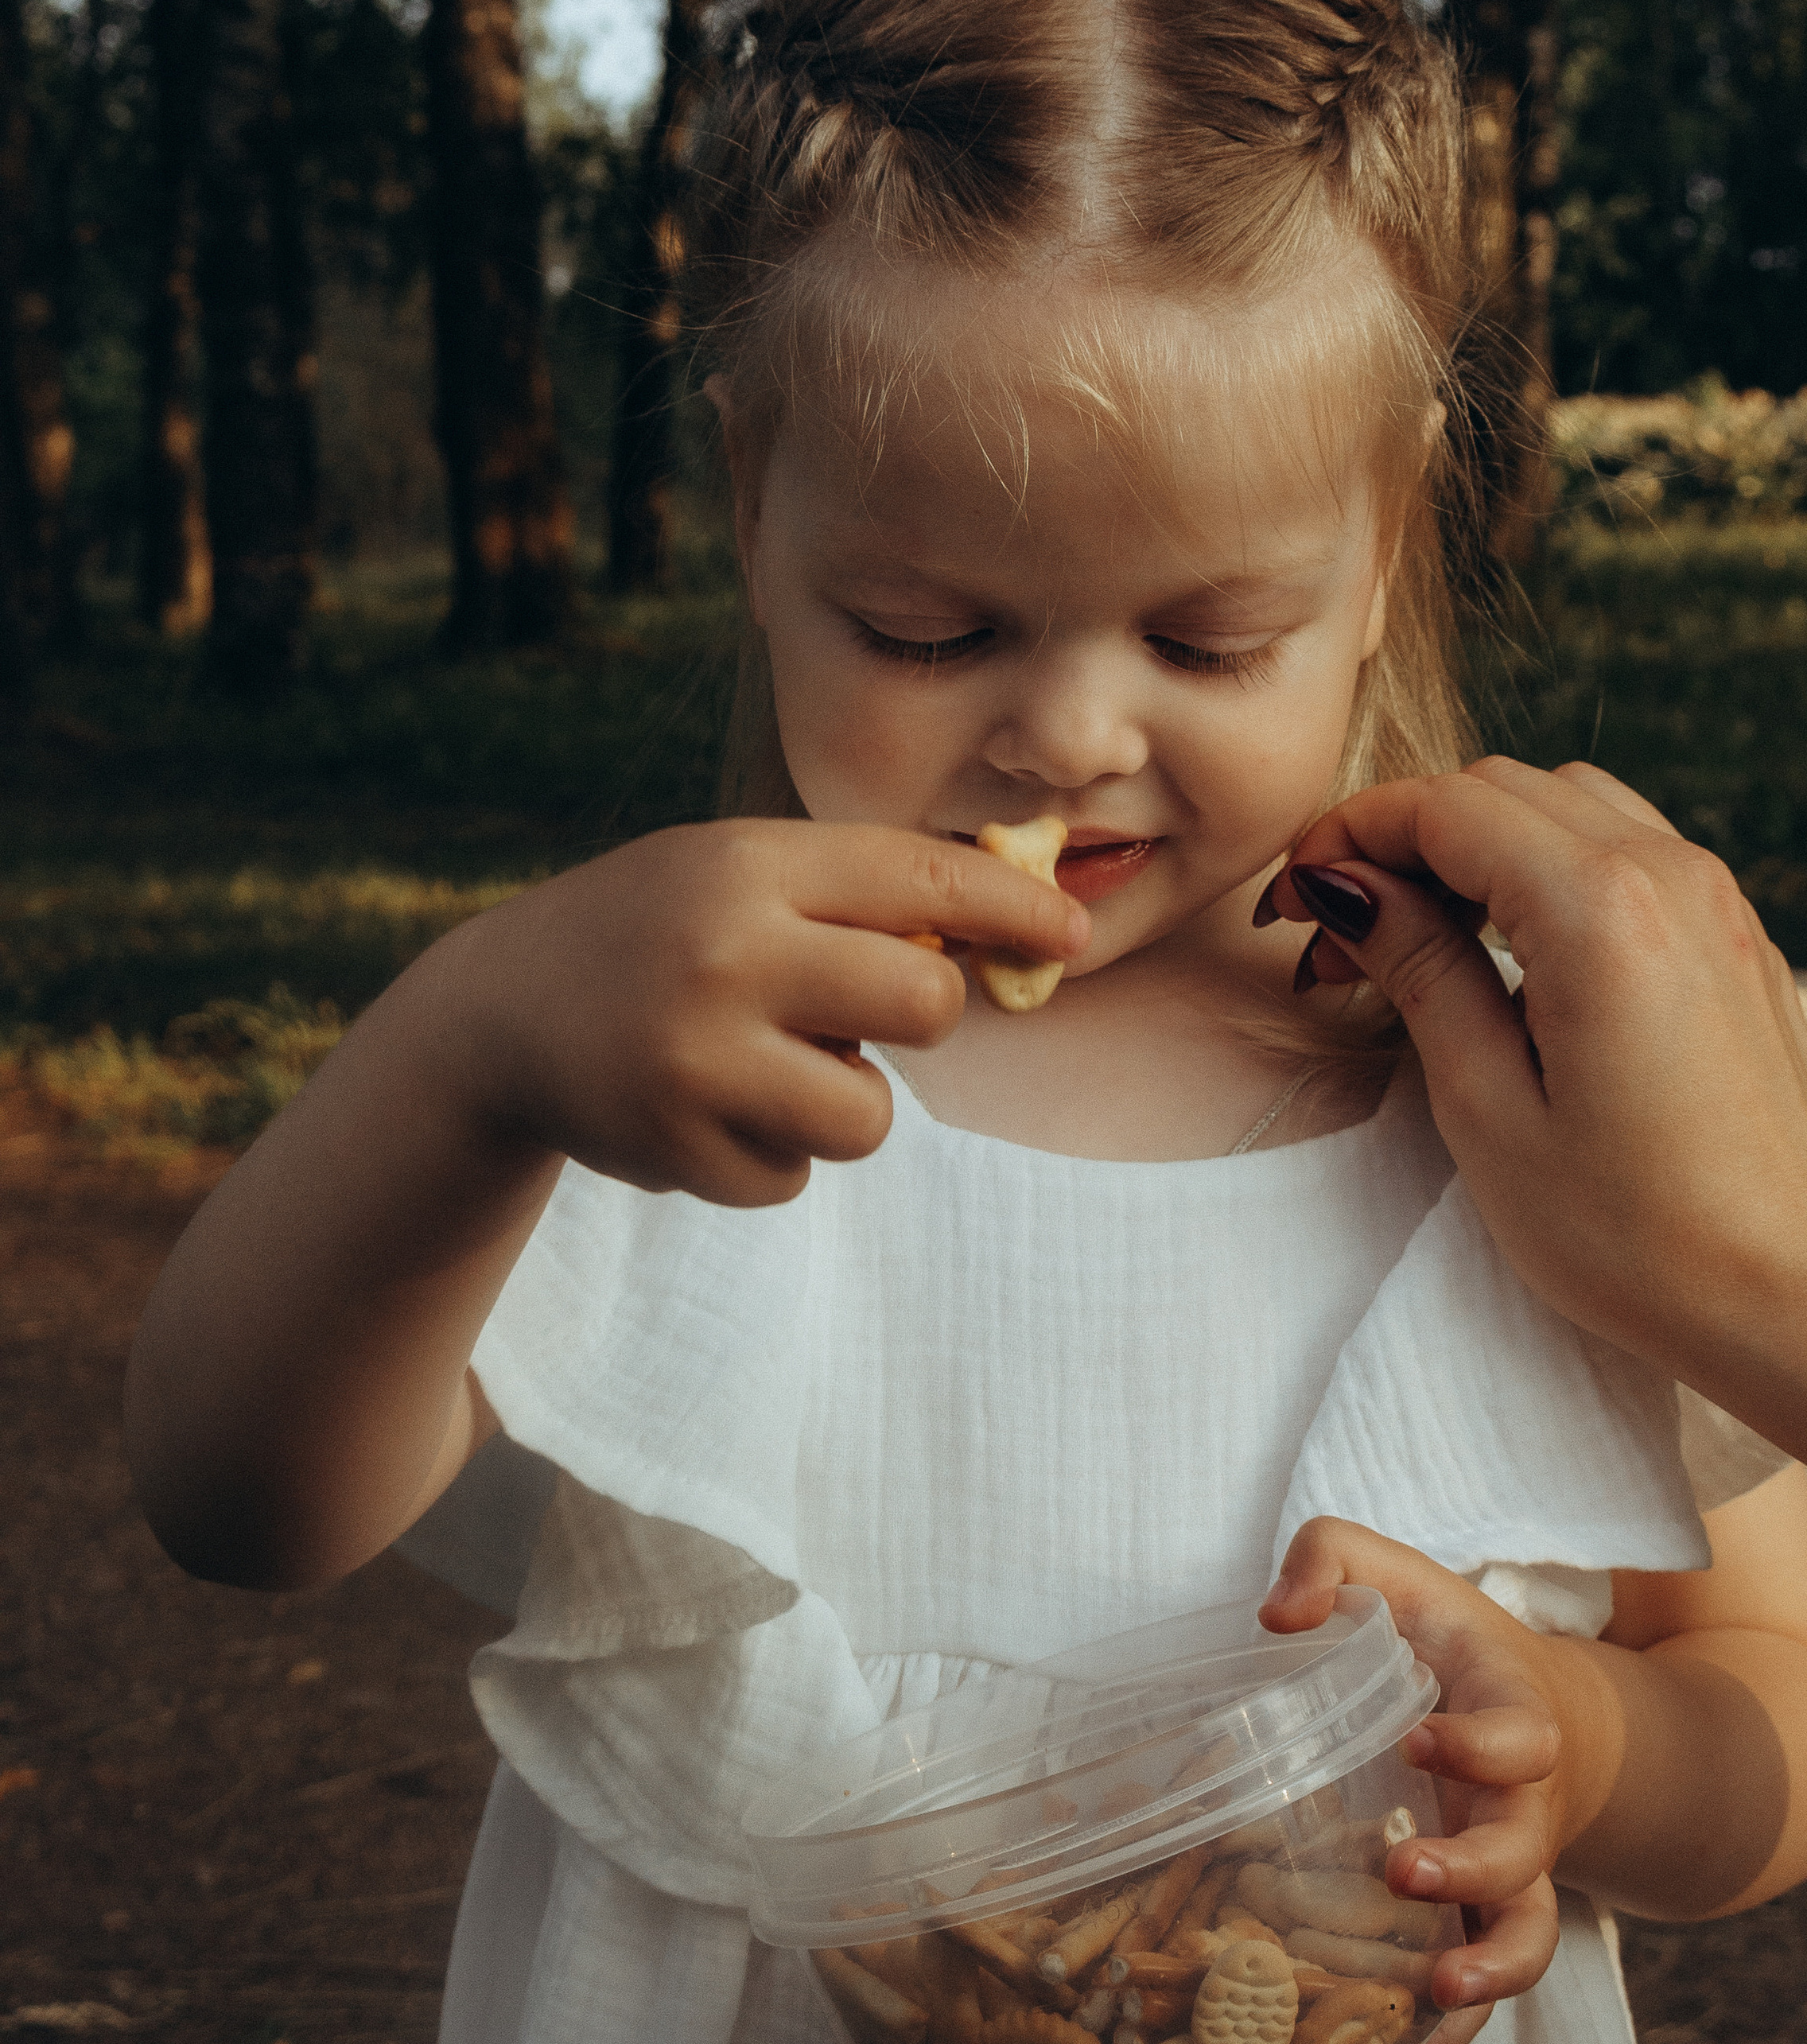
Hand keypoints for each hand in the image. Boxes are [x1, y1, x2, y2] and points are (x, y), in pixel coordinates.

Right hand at [435, 818, 1090, 1209]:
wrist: (499, 1014)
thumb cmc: (659, 931)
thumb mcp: (736, 873)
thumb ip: (852, 896)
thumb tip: (1008, 942)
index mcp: (746, 865)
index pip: (920, 880)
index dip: (1014, 907)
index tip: (1070, 934)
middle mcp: (725, 955)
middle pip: (923, 1003)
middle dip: (924, 1016)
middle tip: (869, 1012)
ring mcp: (696, 1059)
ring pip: (867, 1115)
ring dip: (843, 1102)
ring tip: (769, 1066)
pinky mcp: (676, 1149)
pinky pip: (794, 1178)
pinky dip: (771, 1154)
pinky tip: (708, 1108)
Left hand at [1261, 1516, 1574, 2043]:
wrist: (1522, 1703)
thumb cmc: (1440, 1637)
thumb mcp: (1392, 1576)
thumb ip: (1332, 1558)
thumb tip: (1277, 1616)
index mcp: (1511, 1720)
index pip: (1522, 1738)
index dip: (1479, 1745)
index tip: (1420, 1737)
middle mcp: (1522, 1807)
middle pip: (1524, 1855)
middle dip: (1473, 1872)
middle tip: (1402, 1870)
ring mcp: (1508, 1874)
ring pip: (1525, 1939)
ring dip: (1486, 1972)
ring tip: (1434, 1992)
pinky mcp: (1477, 1919)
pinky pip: (1481, 1984)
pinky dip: (1450, 2029)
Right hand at [1264, 757, 1806, 1373]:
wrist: (1794, 1299)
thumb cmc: (1635, 1235)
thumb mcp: (1488, 1108)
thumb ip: (1419, 971)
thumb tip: (1348, 888)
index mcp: (1600, 911)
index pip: (1443, 807)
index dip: (1349, 836)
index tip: (1294, 899)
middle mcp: (1671, 876)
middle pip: (1501, 788)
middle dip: (1405, 838)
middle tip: (1342, 934)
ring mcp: (1719, 901)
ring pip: (1570, 803)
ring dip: (1481, 843)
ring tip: (1422, 939)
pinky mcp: (1740, 939)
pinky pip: (1630, 850)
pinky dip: (1552, 866)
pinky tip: (1514, 952)